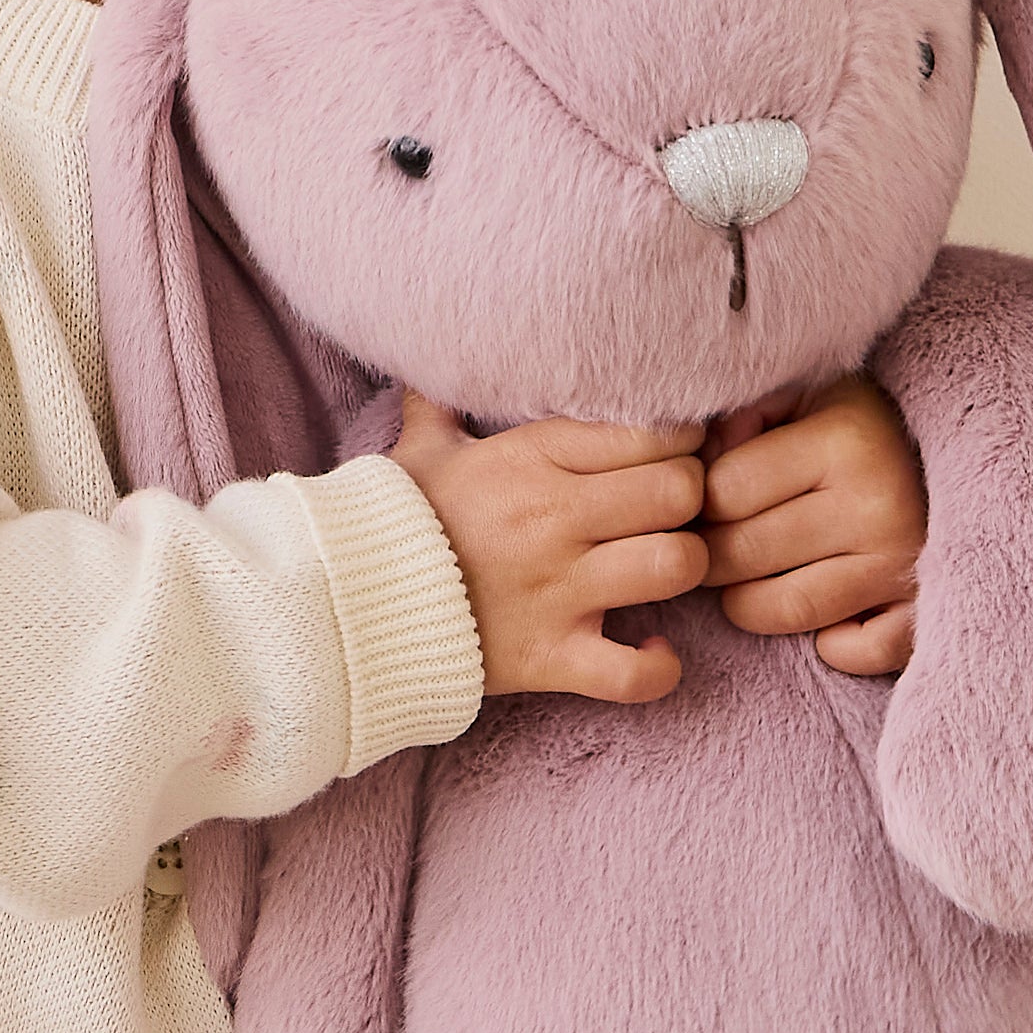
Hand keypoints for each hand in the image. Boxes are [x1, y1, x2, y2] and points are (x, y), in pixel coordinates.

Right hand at [386, 390, 709, 699]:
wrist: (342, 605)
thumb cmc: (392, 524)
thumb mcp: (418, 451)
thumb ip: (439, 403)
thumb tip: (425, 360)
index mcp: (534, 458)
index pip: (653, 431)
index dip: (680, 441)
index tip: (669, 454)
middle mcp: (555, 519)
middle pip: (681, 491)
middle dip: (690, 499)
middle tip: (670, 512)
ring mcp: (558, 591)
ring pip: (676, 565)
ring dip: (682, 568)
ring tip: (662, 568)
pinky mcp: (551, 657)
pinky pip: (636, 673)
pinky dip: (658, 668)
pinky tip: (652, 648)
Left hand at [700, 371, 924, 671]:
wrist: (975, 458)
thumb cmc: (870, 428)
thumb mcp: (813, 396)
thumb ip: (746, 417)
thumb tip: (698, 462)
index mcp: (845, 441)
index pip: (721, 492)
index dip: (697, 499)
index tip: (705, 499)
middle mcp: (876, 506)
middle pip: (739, 554)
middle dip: (711, 554)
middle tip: (714, 544)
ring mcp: (900, 567)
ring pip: (779, 610)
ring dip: (746, 601)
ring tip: (751, 577)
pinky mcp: (920, 616)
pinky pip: (848, 652)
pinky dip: (828, 644)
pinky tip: (825, 617)